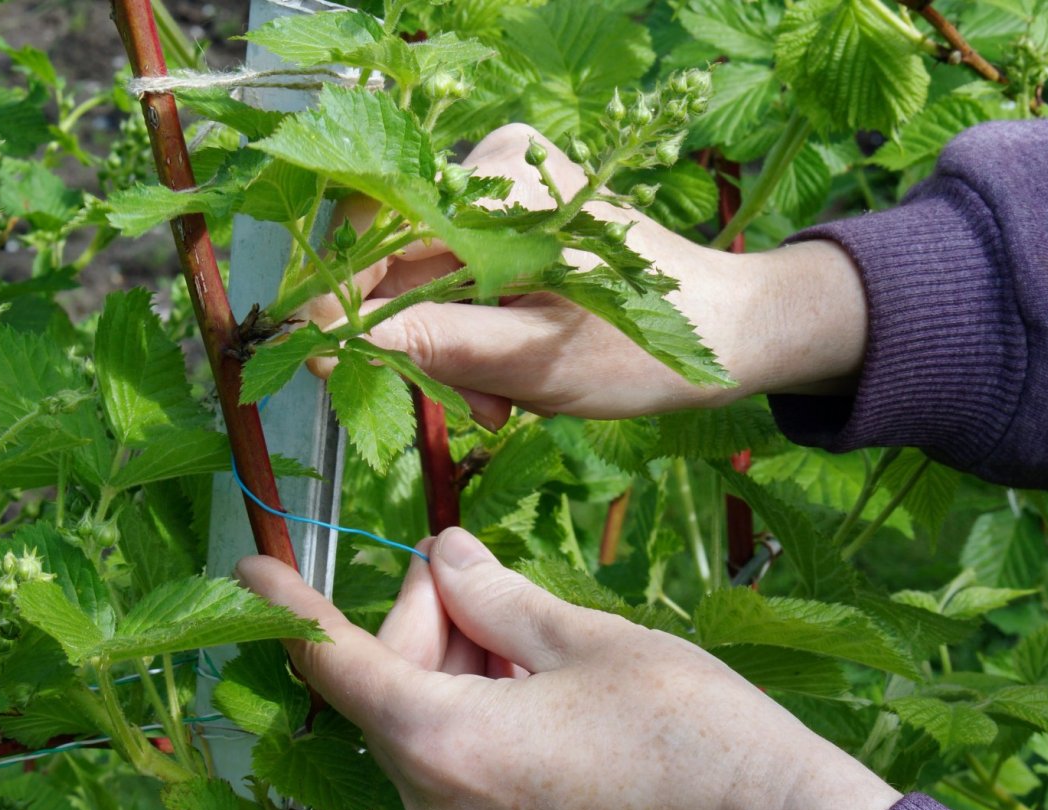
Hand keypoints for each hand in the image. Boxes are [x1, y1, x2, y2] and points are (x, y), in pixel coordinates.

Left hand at [236, 528, 899, 809]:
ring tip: (548, 655)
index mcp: (443, 744)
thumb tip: (445, 555)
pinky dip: (480, 726)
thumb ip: (492, 593)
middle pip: (392, 691)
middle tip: (499, 592)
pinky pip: (459, 777)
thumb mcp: (583, 634)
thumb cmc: (689, 725)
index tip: (251, 575)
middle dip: (432, 629)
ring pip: (427, 733)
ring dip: (463, 677)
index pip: (336, 665)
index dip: (289, 611)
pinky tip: (549, 703)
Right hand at [301, 124, 868, 429]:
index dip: (342, 304)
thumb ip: (428, 343)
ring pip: (427, 273)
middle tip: (468, 408)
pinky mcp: (520, 210)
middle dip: (419, 341)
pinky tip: (509, 371)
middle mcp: (498, 163)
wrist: (725, 331)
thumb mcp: (529, 362)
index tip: (327, 367)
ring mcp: (510, 184)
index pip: (378, 235)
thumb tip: (322, 335)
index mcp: (502, 185)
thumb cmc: (641, 352)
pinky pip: (459, 269)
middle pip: (400, 257)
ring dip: (449, 346)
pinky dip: (474, 326)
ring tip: (500, 402)